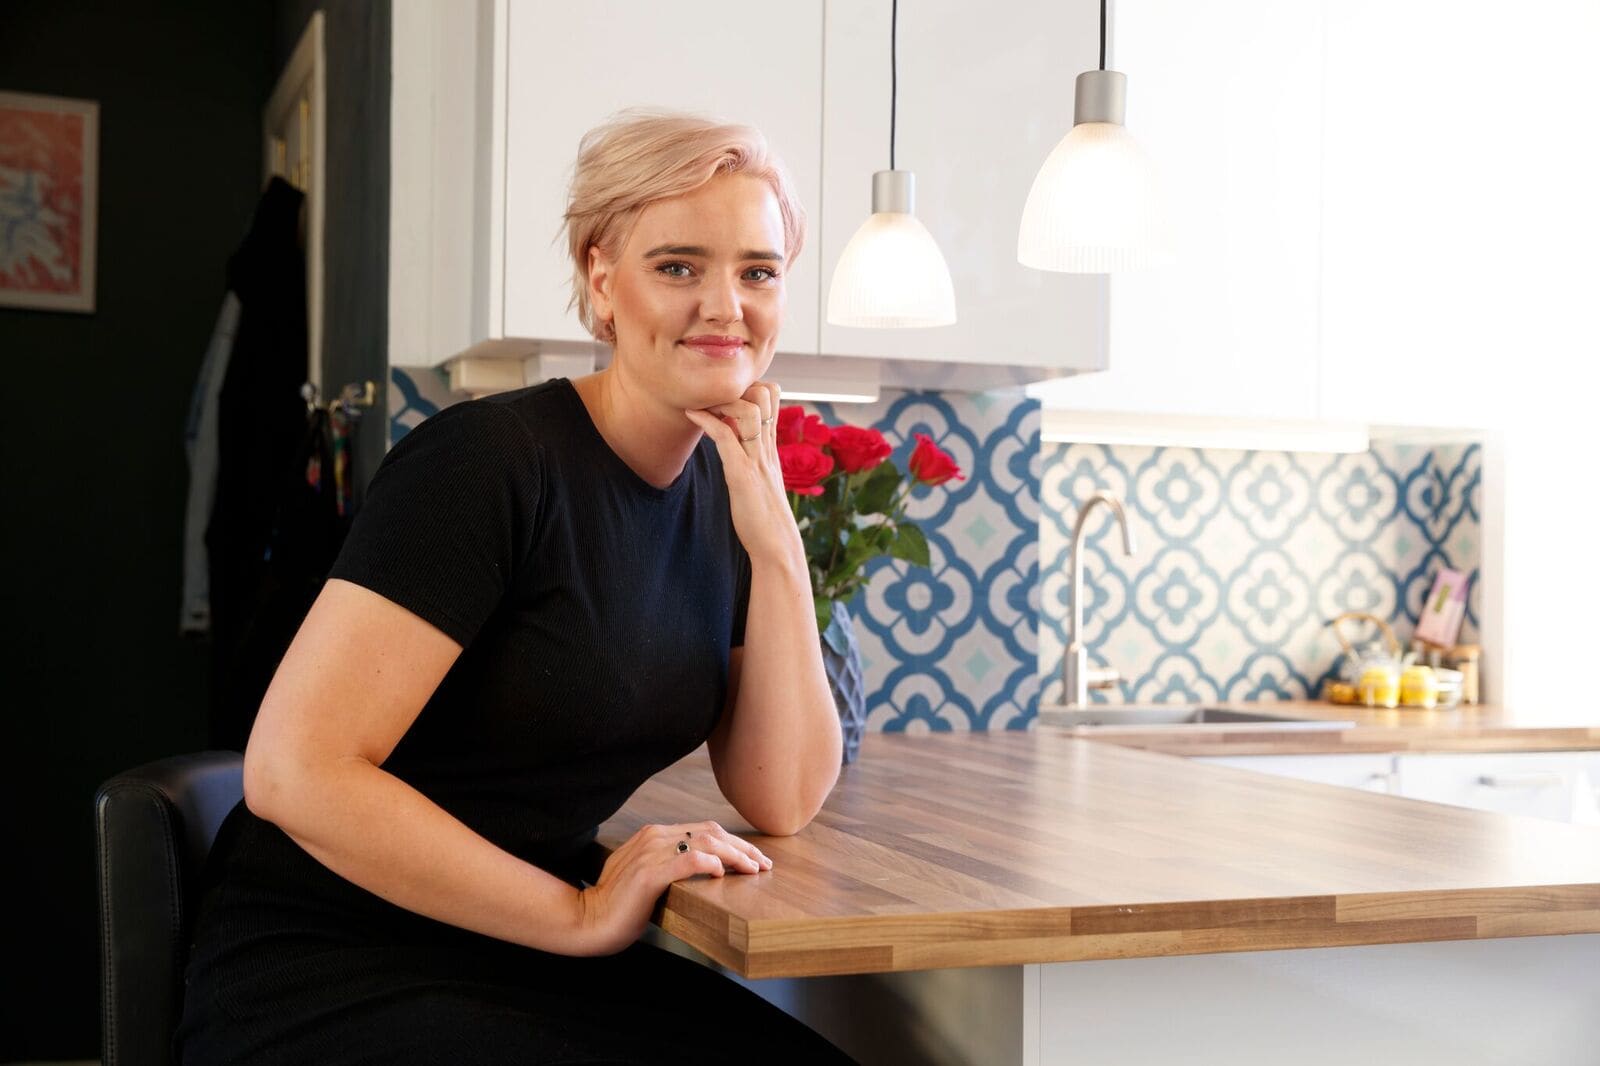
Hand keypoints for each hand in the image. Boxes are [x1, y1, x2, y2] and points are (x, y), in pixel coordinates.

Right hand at [570, 821, 771, 955]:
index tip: (754, 858)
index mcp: (654, 835)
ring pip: (705, 843)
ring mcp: (651, 853)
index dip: (733, 842)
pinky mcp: (649, 874)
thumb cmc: (619, 905)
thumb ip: (669, 865)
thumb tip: (703, 868)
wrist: (589, 920)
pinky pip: (688, 860)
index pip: (704, 830)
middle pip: (710, 832)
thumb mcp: (647, 876)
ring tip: (754, 869)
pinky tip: (722, 873)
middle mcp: (654, 837)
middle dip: (743, 847)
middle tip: (764, 864)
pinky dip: (710, 863)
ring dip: (735, 855)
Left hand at [683, 381, 803, 567]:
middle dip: (736, 387)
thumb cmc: (765, 516)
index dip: (748, 387)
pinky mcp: (742, 475)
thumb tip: (735, 447)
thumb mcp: (761, 479)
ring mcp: (756, 459)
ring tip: (700, 403)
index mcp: (770, 447)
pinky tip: (691, 415)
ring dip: (720, 400)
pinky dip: (706, 422)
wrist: (777, 545)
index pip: (772, 398)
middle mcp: (766, 448)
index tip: (724, 395)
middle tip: (711, 396)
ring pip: (748, 410)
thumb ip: (752, 459)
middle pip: (764, 394)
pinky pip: (726, 438)